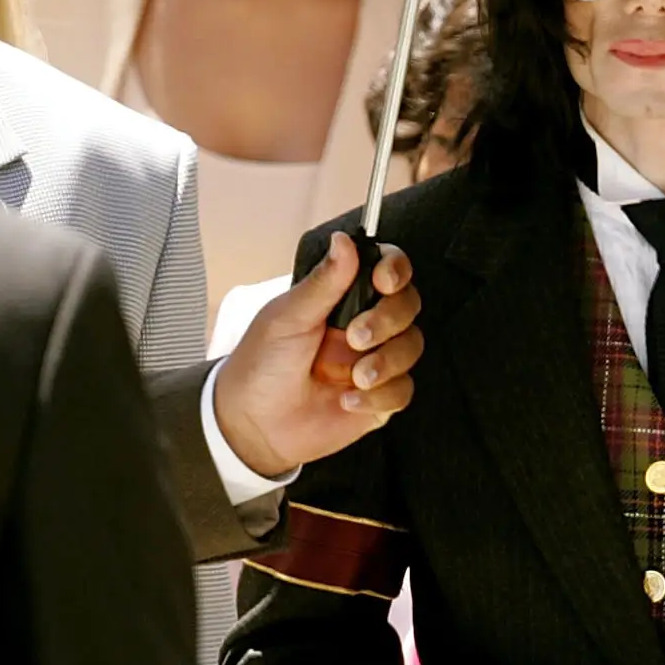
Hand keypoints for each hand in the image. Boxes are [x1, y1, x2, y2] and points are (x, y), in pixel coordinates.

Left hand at [214, 234, 425, 478]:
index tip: (383, 281)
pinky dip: (380, 396)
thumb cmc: (261, 364)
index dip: (395, 269)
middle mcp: (364, 326)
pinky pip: (403, 390)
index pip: (387, 270)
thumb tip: (344, 239)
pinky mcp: (380, 399)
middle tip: (355, 337)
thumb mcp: (288, 318)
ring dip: (387, 361)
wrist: (253, 425)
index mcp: (342, 299)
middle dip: (388, 320)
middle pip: (407, 305)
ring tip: (354, 377)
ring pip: (412, 346)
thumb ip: (323, 282)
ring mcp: (374, 361)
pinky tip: (347, 401)